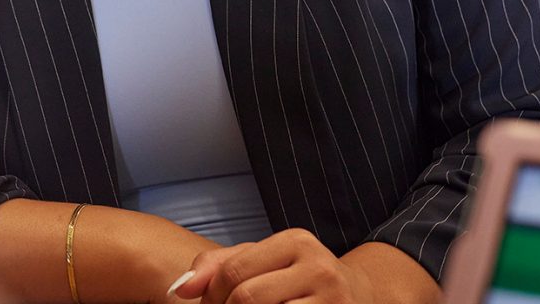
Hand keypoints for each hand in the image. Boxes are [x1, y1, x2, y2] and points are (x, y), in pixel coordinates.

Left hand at [171, 228, 375, 303]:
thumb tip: (179, 289)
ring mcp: (331, 301)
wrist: (360, 297)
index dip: (210, 297)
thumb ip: (219, 265)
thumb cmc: (299, 280)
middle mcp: (317, 267)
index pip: (234, 272)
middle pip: (246, 299)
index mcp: (296, 241)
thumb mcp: (264, 260)